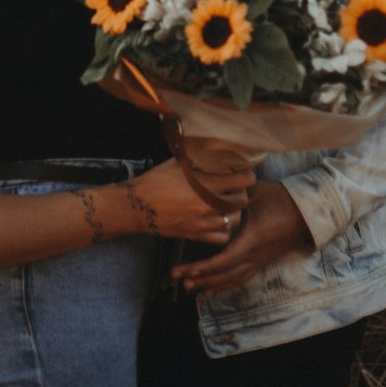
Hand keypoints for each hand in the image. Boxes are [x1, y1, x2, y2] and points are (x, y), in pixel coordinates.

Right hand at [127, 159, 253, 243]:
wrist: (138, 206)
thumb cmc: (157, 180)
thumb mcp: (179, 163)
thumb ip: (199, 160)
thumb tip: (215, 149)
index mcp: (207, 184)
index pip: (243, 181)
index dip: (247, 176)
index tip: (244, 173)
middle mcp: (209, 205)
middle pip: (242, 201)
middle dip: (241, 192)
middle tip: (235, 187)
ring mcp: (204, 223)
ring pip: (234, 220)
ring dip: (233, 211)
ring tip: (226, 204)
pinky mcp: (197, 235)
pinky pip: (222, 237)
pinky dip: (224, 229)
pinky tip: (218, 220)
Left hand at [171, 180, 312, 293]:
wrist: (307, 213)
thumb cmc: (281, 200)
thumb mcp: (257, 192)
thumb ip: (235, 190)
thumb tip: (214, 183)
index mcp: (252, 239)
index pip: (226, 260)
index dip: (206, 267)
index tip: (188, 269)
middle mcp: (254, 256)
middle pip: (224, 274)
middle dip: (200, 277)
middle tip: (178, 278)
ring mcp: (258, 261)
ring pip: (231, 280)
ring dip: (210, 285)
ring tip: (189, 288)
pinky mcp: (261, 263)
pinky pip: (240, 279)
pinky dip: (223, 286)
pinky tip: (211, 290)